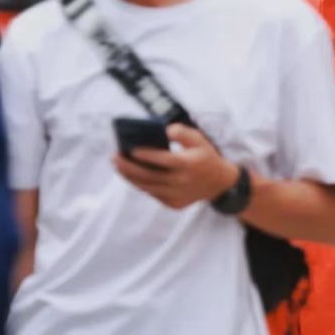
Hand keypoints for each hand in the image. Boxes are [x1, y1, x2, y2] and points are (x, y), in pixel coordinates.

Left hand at [115, 124, 238, 210]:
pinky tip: (131, 174)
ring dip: (131, 177)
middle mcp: (183, 182)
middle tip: (115, 158)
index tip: (131, 150)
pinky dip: (140, 184)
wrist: (219, 183)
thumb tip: (164, 130)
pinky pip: (153, 193)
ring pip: (148, 187)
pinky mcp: (174, 204)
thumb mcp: (199, 139)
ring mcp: (178, 195)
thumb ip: (182, 132)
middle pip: (151, 176)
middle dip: (130, 167)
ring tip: (118, 165)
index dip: (147, 155)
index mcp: (190, 164)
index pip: (165, 160)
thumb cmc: (204, 156)